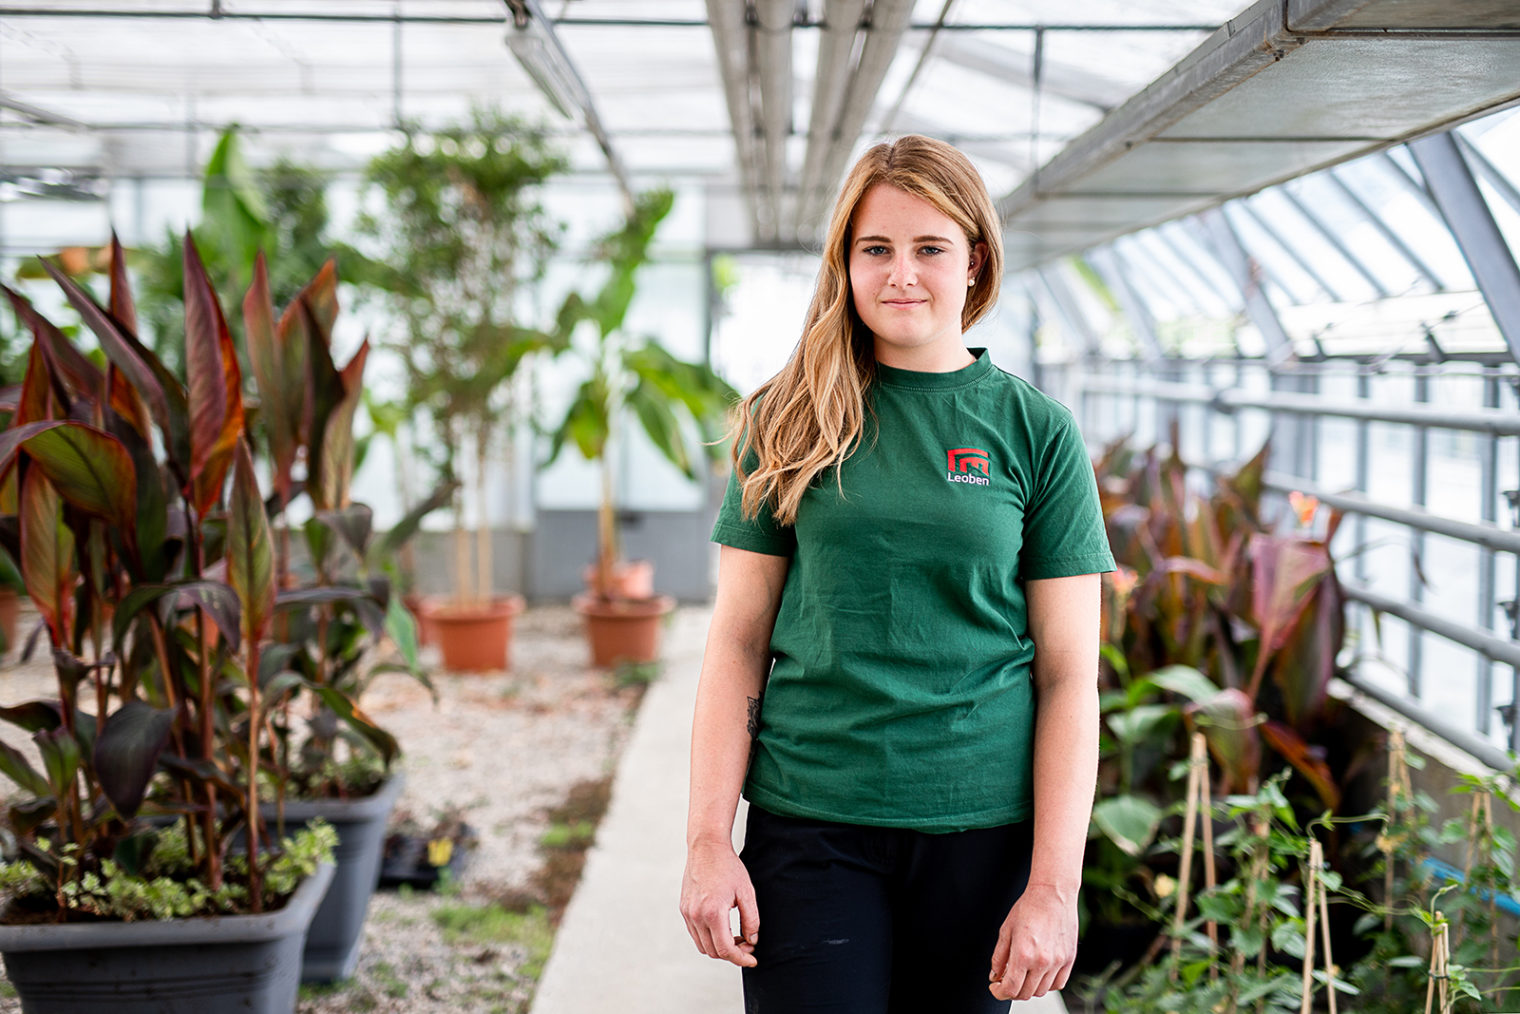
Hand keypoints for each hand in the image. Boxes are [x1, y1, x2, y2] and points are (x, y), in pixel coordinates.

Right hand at [680, 839, 759, 967]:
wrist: (707, 847)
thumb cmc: (728, 866)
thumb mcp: (747, 892)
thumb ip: (751, 920)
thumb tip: (752, 941)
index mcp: (713, 912)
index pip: (726, 949)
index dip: (741, 959)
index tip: (752, 960)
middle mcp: (696, 916)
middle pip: (713, 951)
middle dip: (733, 954)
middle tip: (748, 944)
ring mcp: (687, 913)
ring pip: (703, 946)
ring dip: (720, 948)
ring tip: (737, 937)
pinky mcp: (684, 909)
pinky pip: (695, 934)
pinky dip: (709, 938)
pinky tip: (723, 928)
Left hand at [987, 883, 1076, 1000]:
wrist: (1053, 894)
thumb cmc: (1029, 907)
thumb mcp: (1006, 930)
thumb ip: (999, 957)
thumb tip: (995, 976)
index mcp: (1023, 954)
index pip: (1011, 988)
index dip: (999, 992)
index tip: (995, 988)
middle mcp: (1042, 961)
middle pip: (1025, 993)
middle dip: (1012, 991)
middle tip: (1006, 980)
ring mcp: (1058, 962)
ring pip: (1041, 991)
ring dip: (1029, 988)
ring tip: (1022, 974)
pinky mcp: (1069, 959)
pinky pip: (1058, 984)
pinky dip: (1046, 984)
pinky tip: (1038, 973)